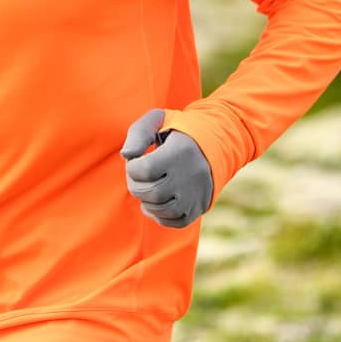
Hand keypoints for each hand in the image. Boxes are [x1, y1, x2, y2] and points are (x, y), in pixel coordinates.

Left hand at [120, 108, 212, 227]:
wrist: (213, 143)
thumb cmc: (177, 131)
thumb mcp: (158, 120)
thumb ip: (138, 133)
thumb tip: (126, 155)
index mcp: (180, 152)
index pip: (144, 170)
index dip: (132, 167)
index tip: (137, 160)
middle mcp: (190, 177)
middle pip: (149, 193)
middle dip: (136, 185)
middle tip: (139, 176)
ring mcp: (195, 195)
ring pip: (159, 210)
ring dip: (146, 200)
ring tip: (148, 186)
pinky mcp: (198, 208)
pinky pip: (172, 221)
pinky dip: (159, 214)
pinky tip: (157, 200)